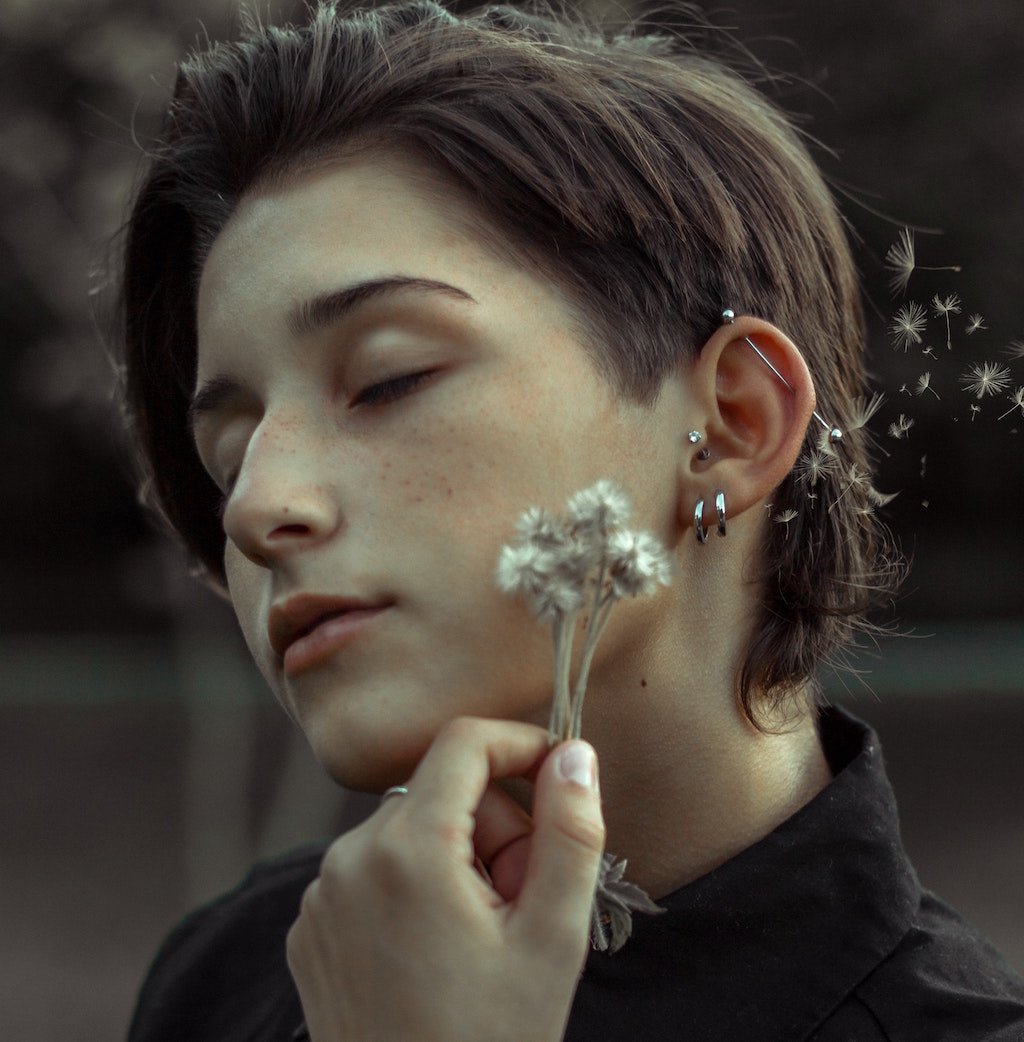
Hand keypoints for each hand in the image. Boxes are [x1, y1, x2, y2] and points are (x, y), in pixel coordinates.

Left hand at [285, 717, 604, 1041]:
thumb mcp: (552, 938)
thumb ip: (571, 833)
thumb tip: (574, 753)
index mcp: (407, 850)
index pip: (465, 742)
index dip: (521, 744)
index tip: (560, 779)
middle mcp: (347, 859)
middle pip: (443, 790)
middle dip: (497, 827)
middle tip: (525, 900)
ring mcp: (320, 896)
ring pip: (411, 830)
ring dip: (458, 858)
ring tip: (482, 936)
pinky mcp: (310, 928)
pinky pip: (375, 870)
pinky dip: (415, 886)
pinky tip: (437, 953)